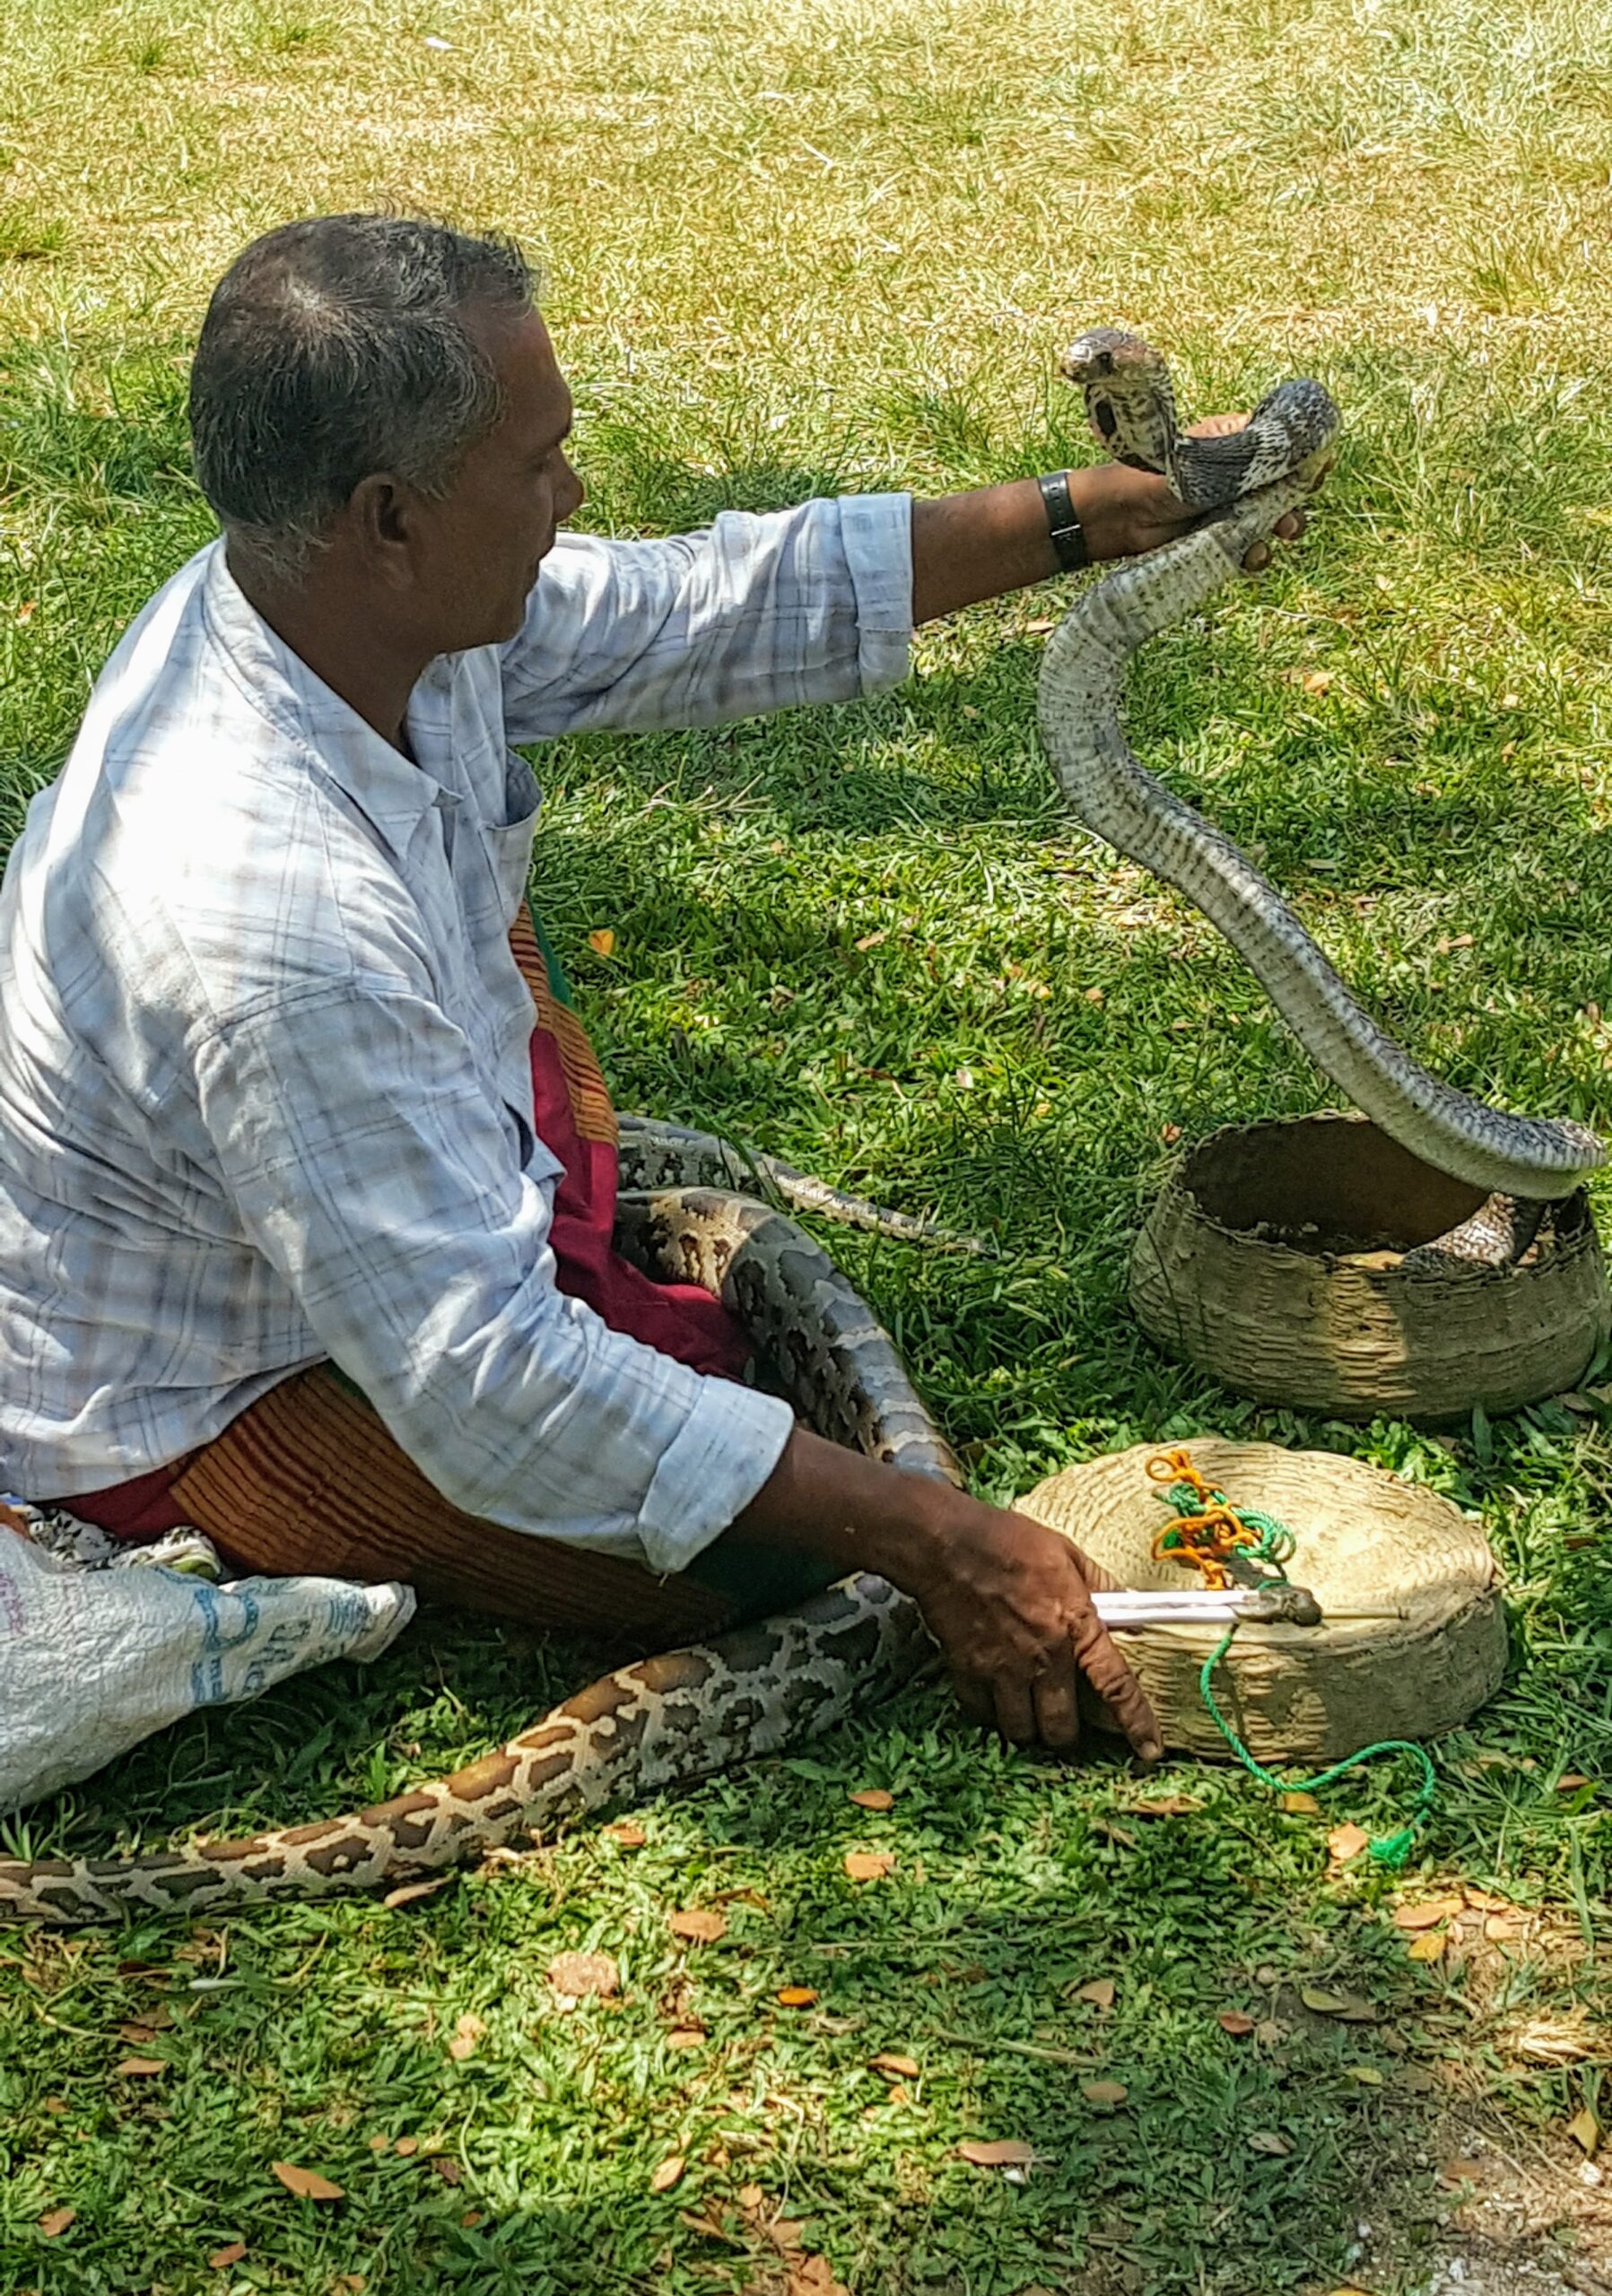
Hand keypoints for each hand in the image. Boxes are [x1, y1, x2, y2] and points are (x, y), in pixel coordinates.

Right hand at [728, 1424, 1158, 1756]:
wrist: (946, 1545)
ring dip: (1027, 1726)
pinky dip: (990, 1711)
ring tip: (1027, 1708)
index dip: (1136, 1723)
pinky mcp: (968, 1670)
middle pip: (1061, 1727)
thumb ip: (1102, 1586)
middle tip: (1061, 1718)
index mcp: (1075, 1625)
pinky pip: (983, 1713)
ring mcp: (1003, 1668)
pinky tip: (994, 1693)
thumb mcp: (1067, 1554)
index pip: (1116, 1685)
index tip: (1148, 1751)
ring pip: (1021, 1729)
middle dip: (1064, 1732)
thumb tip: (1132, 1610)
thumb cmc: (1008, 1541)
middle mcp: (1043, 1656)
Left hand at [1069, 412, 1305, 571]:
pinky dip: (1254, 553)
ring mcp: (1226, 506)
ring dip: (1279, 528)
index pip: (1282, 445)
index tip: (1319, 470)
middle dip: (1295, 500)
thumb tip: (1305, 451)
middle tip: (1295, 514)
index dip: (1303, 458)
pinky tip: (1251, 557)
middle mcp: (1236, 472)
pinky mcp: (1215, 537)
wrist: (1117, 518)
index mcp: (1236, 439)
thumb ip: (1257, 457)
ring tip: (1280, 535)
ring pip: (1269, 518)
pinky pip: (1247, 546)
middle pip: (1282, 485)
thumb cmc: (1159, 476)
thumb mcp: (1213, 461)